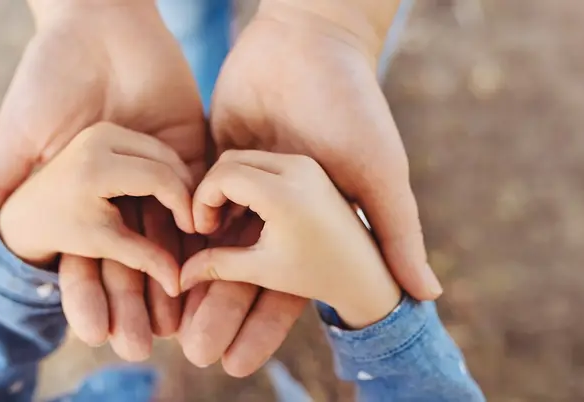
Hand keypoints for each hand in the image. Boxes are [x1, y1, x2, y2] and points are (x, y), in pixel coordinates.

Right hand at [0, 0, 204, 359]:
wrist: (95, 22)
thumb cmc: (47, 74)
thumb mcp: (22, 133)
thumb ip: (1, 180)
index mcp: (87, 186)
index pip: (94, 249)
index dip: (95, 290)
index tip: (98, 332)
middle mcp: (125, 183)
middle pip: (138, 246)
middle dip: (143, 293)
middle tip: (150, 339)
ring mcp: (160, 165)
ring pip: (174, 227)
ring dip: (182, 271)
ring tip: (185, 317)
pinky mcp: (190, 143)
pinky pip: (203, 188)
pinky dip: (209, 222)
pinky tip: (217, 263)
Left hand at [0, 123, 194, 296]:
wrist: (27, 210)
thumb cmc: (64, 230)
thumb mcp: (104, 244)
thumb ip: (145, 258)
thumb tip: (179, 284)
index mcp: (95, 168)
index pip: (160, 177)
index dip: (183, 203)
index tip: (192, 228)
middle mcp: (99, 139)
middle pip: (166, 158)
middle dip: (186, 190)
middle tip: (193, 220)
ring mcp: (103, 130)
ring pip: (162, 150)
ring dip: (178, 178)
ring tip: (183, 210)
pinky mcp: (107, 130)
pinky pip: (150, 147)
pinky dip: (165, 169)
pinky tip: (168, 196)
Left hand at [179, 0, 440, 375]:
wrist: (312, 43)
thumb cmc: (356, 110)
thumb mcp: (381, 176)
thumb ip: (401, 234)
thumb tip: (430, 294)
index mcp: (315, 221)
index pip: (287, 287)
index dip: (263, 326)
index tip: (239, 362)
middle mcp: (279, 208)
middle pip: (244, 271)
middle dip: (221, 312)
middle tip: (196, 350)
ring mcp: (246, 181)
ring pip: (214, 242)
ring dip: (193, 280)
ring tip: (170, 323)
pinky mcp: (215, 152)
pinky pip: (192, 199)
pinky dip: (175, 231)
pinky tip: (153, 266)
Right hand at [181, 151, 401, 327]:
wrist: (364, 271)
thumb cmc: (314, 275)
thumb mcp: (262, 270)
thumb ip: (216, 265)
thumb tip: (177, 275)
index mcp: (284, 193)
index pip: (221, 175)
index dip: (202, 201)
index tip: (203, 230)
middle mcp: (297, 168)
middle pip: (231, 161)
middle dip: (212, 190)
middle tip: (212, 225)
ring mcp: (306, 164)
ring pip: (248, 158)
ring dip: (231, 184)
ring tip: (230, 221)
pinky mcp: (310, 166)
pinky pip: (266, 160)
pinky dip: (249, 180)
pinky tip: (249, 212)